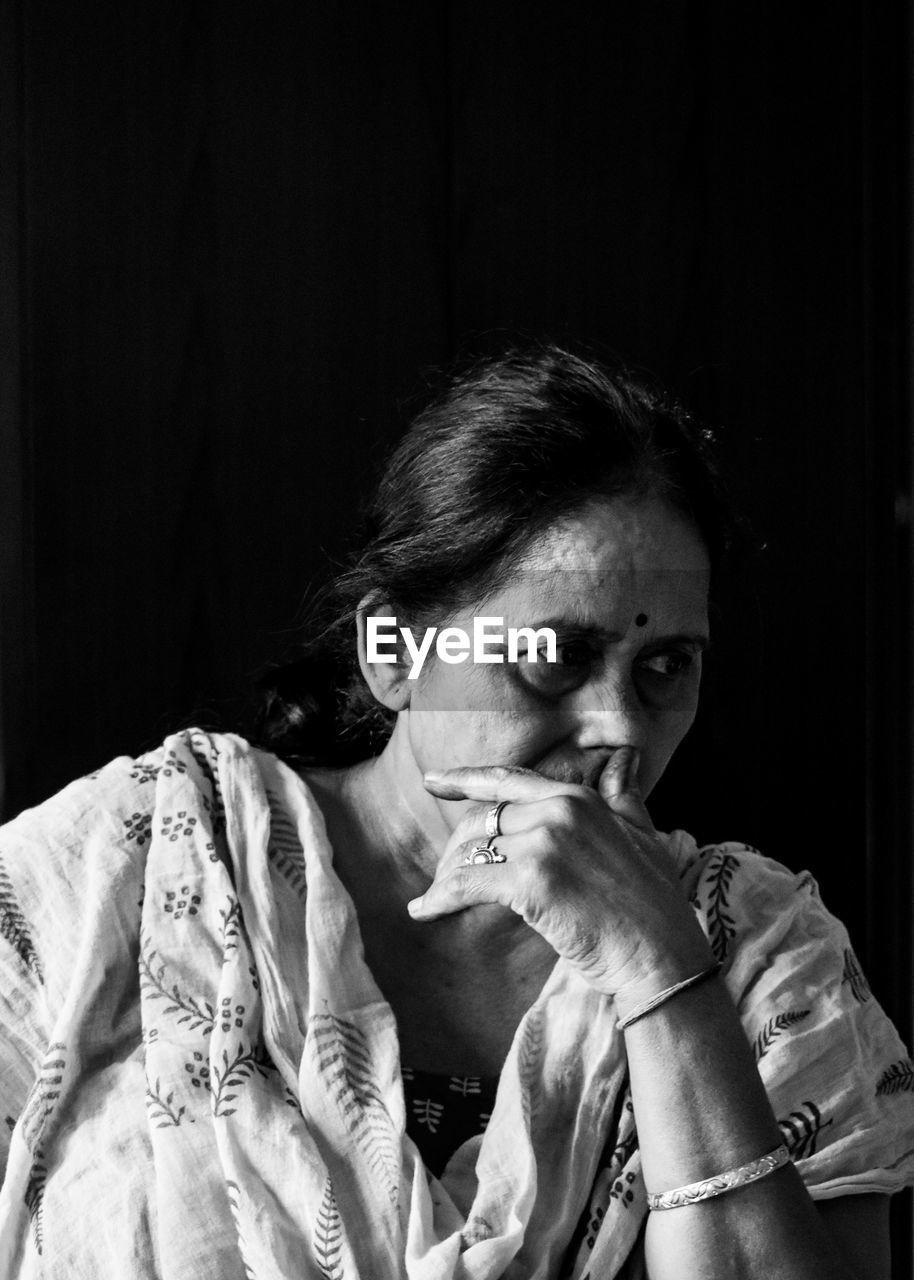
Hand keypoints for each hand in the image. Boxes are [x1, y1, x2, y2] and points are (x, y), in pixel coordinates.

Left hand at [407, 748, 712, 1003]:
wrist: (664, 958)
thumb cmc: (656, 906)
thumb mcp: (645, 835)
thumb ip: (624, 795)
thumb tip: (625, 757)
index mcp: (580, 798)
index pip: (508, 779)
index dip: (465, 779)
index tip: (433, 781)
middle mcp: (560, 810)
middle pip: (484, 820)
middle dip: (458, 850)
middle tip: (444, 877)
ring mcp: (545, 843)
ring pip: (472, 849)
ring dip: (447, 876)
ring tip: (436, 898)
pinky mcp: (531, 881)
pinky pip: (467, 883)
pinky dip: (439, 898)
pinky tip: (423, 910)